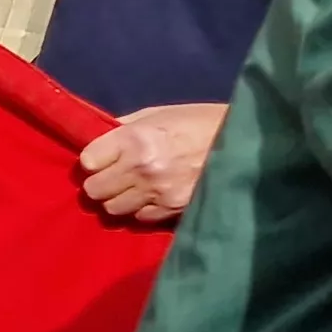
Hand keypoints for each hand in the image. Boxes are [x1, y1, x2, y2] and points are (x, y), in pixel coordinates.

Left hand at [78, 102, 226, 224]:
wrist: (245, 141)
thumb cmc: (200, 121)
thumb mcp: (160, 114)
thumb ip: (125, 128)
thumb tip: (99, 138)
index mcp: (135, 140)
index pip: (87, 161)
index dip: (94, 160)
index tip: (104, 157)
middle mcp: (141, 169)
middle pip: (94, 190)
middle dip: (102, 182)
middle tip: (116, 175)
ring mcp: (157, 192)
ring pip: (113, 208)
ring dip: (120, 198)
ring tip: (135, 187)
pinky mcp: (173, 209)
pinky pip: (140, 217)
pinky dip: (142, 209)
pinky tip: (155, 195)